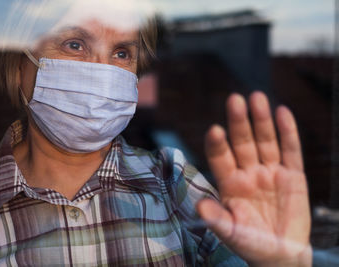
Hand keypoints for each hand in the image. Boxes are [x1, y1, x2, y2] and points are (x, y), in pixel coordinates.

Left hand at [197, 92, 310, 266]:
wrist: (280, 255)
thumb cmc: (251, 244)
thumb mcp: (231, 233)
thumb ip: (216, 219)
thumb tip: (199, 206)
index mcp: (229, 183)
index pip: (220, 157)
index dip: (217, 144)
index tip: (215, 130)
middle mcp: (248, 172)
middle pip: (242, 142)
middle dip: (239, 122)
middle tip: (235, 99)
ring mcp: (270, 172)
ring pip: (265, 141)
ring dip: (261, 120)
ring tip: (257, 98)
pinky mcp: (292, 175)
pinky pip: (290, 151)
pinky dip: (288, 132)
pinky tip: (282, 112)